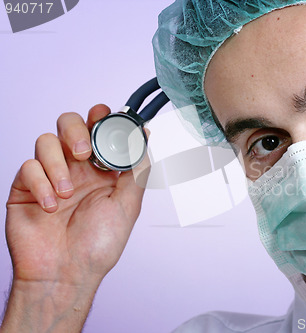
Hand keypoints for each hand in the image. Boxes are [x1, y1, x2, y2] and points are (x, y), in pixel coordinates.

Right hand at [2, 104, 147, 330]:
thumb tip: (145, 137)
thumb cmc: (98, 245)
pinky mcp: (26, 188)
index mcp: (102, 169)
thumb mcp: (128, 204)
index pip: (99, 130)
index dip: (102, 118)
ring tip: (68, 193)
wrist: (66, 274)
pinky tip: (52, 207)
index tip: (105, 116)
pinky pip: (27, 167)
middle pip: (69, 124)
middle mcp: (76, 168)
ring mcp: (50, 176)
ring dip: (58, 164)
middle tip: (83, 154)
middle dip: (76, 131)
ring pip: (46, 141)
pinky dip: (41, 184)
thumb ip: (137, 169)